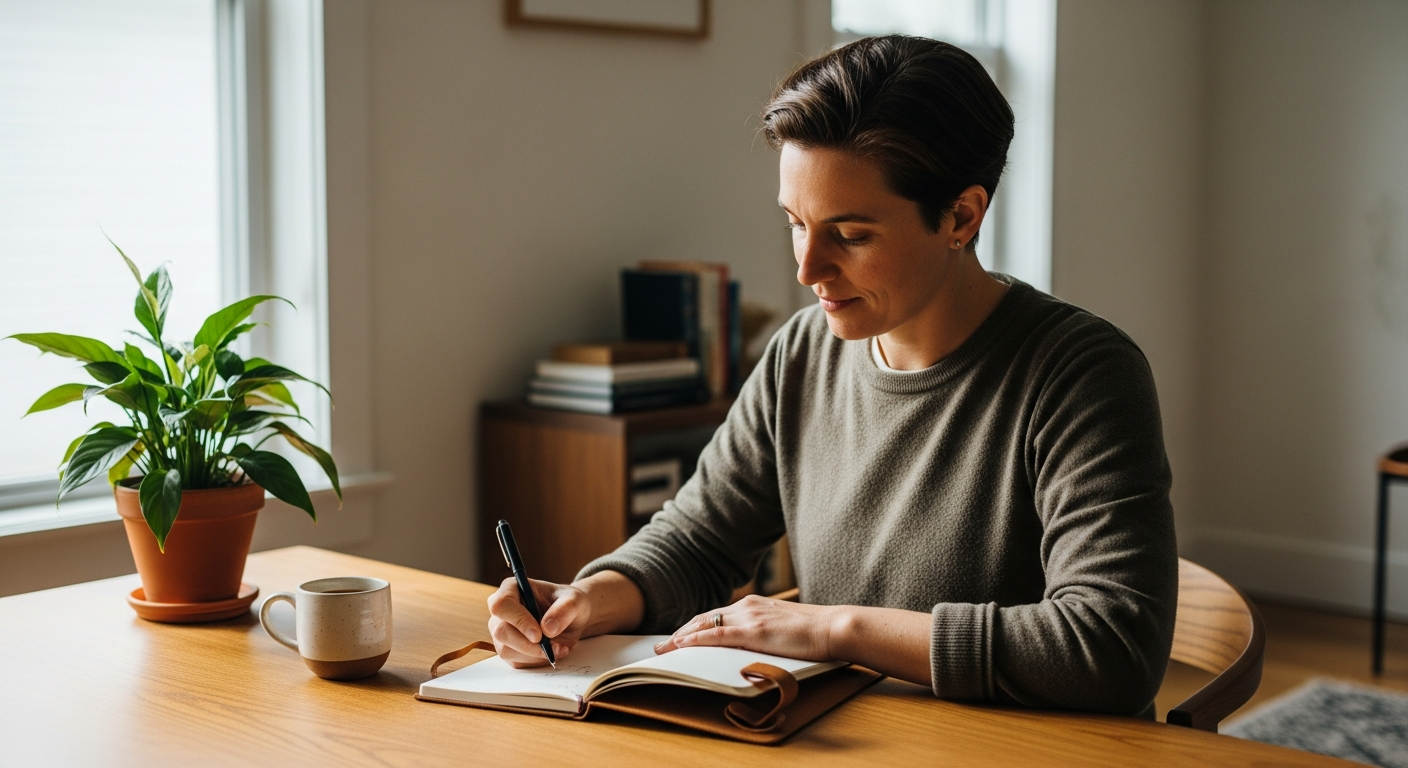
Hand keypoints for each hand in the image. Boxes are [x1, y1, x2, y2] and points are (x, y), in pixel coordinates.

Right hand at [486, 577, 591, 667]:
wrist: (571, 620)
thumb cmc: (569, 603)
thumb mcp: (575, 601)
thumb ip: (564, 610)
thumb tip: (547, 629)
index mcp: (511, 589)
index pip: (501, 605)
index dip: (518, 620)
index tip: (539, 634)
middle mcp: (502, 611)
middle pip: (501, 631)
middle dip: (528, 644)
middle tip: (553, 646)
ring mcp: (502, 631)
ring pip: (507, 650)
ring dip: (535, 655)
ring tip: (559, 647)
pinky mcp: (509, 649)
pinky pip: (516, 661)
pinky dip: (537, 661)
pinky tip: (553, 652)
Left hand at [653, 594, 842, 660]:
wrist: (833, 627)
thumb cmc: (816, 633)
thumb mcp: (785, 630)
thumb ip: (767, 634)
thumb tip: (756, 649)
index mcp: (756, 605)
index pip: (718, 615)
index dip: (697, 626)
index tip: (681, 636)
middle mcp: (749, 606)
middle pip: (706, 618)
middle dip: (683, 632)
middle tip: (664, 645)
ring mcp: (750, 617)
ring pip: (706, 625)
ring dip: (682, 637)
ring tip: (665, 650)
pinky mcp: (753, 631)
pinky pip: (717, 635)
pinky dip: (696, 640)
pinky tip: (682, 646)